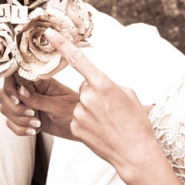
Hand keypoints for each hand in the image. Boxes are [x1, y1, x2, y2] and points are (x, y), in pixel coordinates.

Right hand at [0, 73, 79, 139]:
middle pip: (3, 94)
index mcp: (38, 81)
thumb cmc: (76, 111)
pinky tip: (35, 130)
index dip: (10, 87)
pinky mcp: (26, 118)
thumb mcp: (59, 105)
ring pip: (6, 110)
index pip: (13, 77)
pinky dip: (20, 129)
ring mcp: (26, 104)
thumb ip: (38, 99)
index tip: (17, 98)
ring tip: (37, 123)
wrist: (83, 128)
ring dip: (18, 120)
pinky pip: (11, 123)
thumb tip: (20, 91)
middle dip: (13, 107)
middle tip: (31, 113)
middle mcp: (29, 91)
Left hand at [41, 28, 156, 171]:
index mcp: (103, 84)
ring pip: (81, 103)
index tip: (49, 33)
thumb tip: (94, 85)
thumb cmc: (136, 122)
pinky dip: (88, 122)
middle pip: (85, 87)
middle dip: (94, 95)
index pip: (78, 59)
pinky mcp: (74, 127)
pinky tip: (100, 130)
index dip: (61, 44)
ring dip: (91, 110)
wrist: (134, 152)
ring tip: (108, 122)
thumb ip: (107, 84)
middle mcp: (88, 96)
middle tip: (111, 109)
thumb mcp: (128, 94)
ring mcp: (79, 113)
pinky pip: (78, 117)